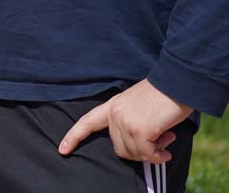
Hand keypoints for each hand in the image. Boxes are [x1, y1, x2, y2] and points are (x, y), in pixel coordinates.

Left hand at [58, 79, 192, 162]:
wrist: (176, 83)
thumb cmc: (163, 95)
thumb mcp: (138, 107)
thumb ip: (130, 122)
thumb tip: (139, 149)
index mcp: (112, 106)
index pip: (87, 122)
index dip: (73, 137)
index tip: (62, 150)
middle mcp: (114, 113)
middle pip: (119, 148)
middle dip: (140, 151)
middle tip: (159, 141)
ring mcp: (125, 121)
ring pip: (134, 153)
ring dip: (152, 152)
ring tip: (165, 138)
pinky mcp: (139, 130)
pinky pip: (147, 154)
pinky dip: (158, 155)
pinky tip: (167, 146)